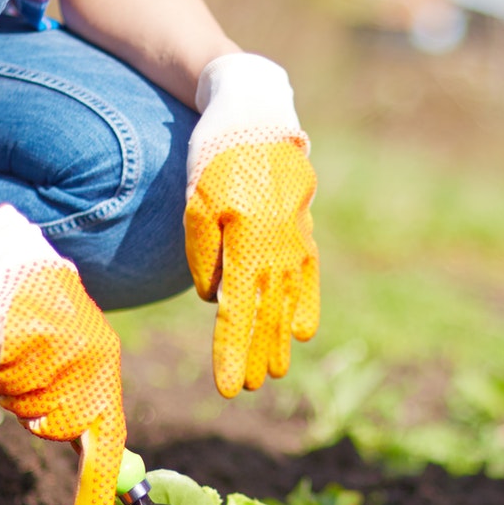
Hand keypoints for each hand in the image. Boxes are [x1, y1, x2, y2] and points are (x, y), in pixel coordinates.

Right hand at [0, 206, 124, 504]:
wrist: (13, 264)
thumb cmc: (47, 325)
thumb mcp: (79, 364)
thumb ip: (87, 415)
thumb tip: (111, 480)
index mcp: (106, 369)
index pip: (108, 437)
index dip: (98, 483)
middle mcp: (88, 358)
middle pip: (51, 428)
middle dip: (34, 414)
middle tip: (32, 381)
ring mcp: (54, 344)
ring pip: (19, 406)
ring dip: (10, 388)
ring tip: (19, 352)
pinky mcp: (18, 331)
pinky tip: (1, 342)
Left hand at [183, 54, 319, 397]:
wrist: (257, 115)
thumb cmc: (215, 157)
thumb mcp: (195, 202)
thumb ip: (204, 255)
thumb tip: (216, 299)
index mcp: (246, 242)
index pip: (237, 313)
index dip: (232, 353)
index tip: (228, 389)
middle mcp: (277, 248)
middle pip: (266, 315)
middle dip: (256, 355)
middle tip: (247, 389)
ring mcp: (296, 240)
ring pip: (288, 302)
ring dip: (279, 340)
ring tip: (274, 373)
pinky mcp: (304, 229)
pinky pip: (309, 276)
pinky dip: (306, 305)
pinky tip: (302, 331)